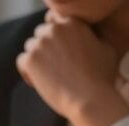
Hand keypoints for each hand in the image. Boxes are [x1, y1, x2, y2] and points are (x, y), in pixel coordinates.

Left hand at [16, 11, 128, 125]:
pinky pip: (22, 61)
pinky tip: (39, 83)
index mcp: (73, 22)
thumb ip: (93, 37)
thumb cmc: (101, 78)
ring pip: (30, 47)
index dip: (56, 37)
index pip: (55, 22)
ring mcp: (41, 43)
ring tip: (48, 76)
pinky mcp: (30, 60)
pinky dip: (27, 72)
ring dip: (37, 59)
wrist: (90, 99)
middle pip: (41, 33)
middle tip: (54, 66)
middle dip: (46, 48)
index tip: (61, 52)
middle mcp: (55, 29)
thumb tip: (88, 38)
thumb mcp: (106, 49)